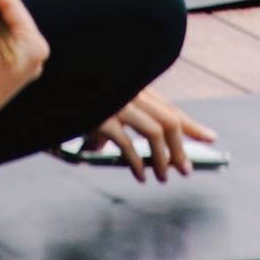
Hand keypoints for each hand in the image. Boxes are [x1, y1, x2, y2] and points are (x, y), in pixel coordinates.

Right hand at [82, 86, 213, 182]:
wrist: (49, 82)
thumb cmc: (73, 94)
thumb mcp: (100, 104)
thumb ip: (115, 120)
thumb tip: (117, 145)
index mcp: (134, 86)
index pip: (170, 108)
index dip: (192, 125)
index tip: (210, 137)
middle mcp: (130, 91)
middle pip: (169, 121)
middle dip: (181, 148)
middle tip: (185, 170)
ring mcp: (117, 102)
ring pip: (155, 131)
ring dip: (163, 159)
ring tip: (164, 177)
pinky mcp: (101, 117)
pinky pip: (128, 144)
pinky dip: (139, 162)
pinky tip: (141, 175)